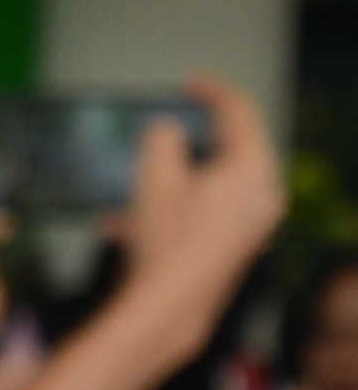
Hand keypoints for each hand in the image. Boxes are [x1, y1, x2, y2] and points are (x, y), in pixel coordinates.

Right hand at [110, 77, 284, 350]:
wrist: (172, 307)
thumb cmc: (168, 240)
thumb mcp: (154, 175)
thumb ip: (161, 138)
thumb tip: (166, 132)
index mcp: (254, 166)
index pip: (239, 110)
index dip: (211, 89)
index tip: (188, 82)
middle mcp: (264, 192)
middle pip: (227, 150)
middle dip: (181, 148)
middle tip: (155, 141)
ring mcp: (255, 222)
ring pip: (209, 186)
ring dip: (167, 184)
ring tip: (125, 197)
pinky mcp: (238, 246)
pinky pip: (205, 213)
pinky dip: (173, 209)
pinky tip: (129, 225)